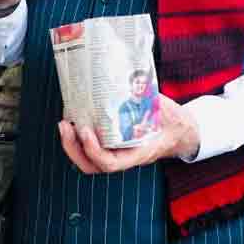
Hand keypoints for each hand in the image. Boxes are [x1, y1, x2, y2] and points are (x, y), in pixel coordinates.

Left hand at [58, 95, 199, 173]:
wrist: (178, 130)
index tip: (85, 130)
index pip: (110, 163)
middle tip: (65, 126)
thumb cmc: (170, 121)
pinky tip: (73, 116)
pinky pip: (90, 146)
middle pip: (91, 165)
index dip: (94, 150)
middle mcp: (124, 156)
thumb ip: (147, 98)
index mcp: (137, 153)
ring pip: (87, 159)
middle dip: (73, 148)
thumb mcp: (163, 109)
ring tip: (64, 122)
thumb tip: (134, 78)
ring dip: (71, 143)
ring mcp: (116, 152)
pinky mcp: (111, 144)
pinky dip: (78, 136)